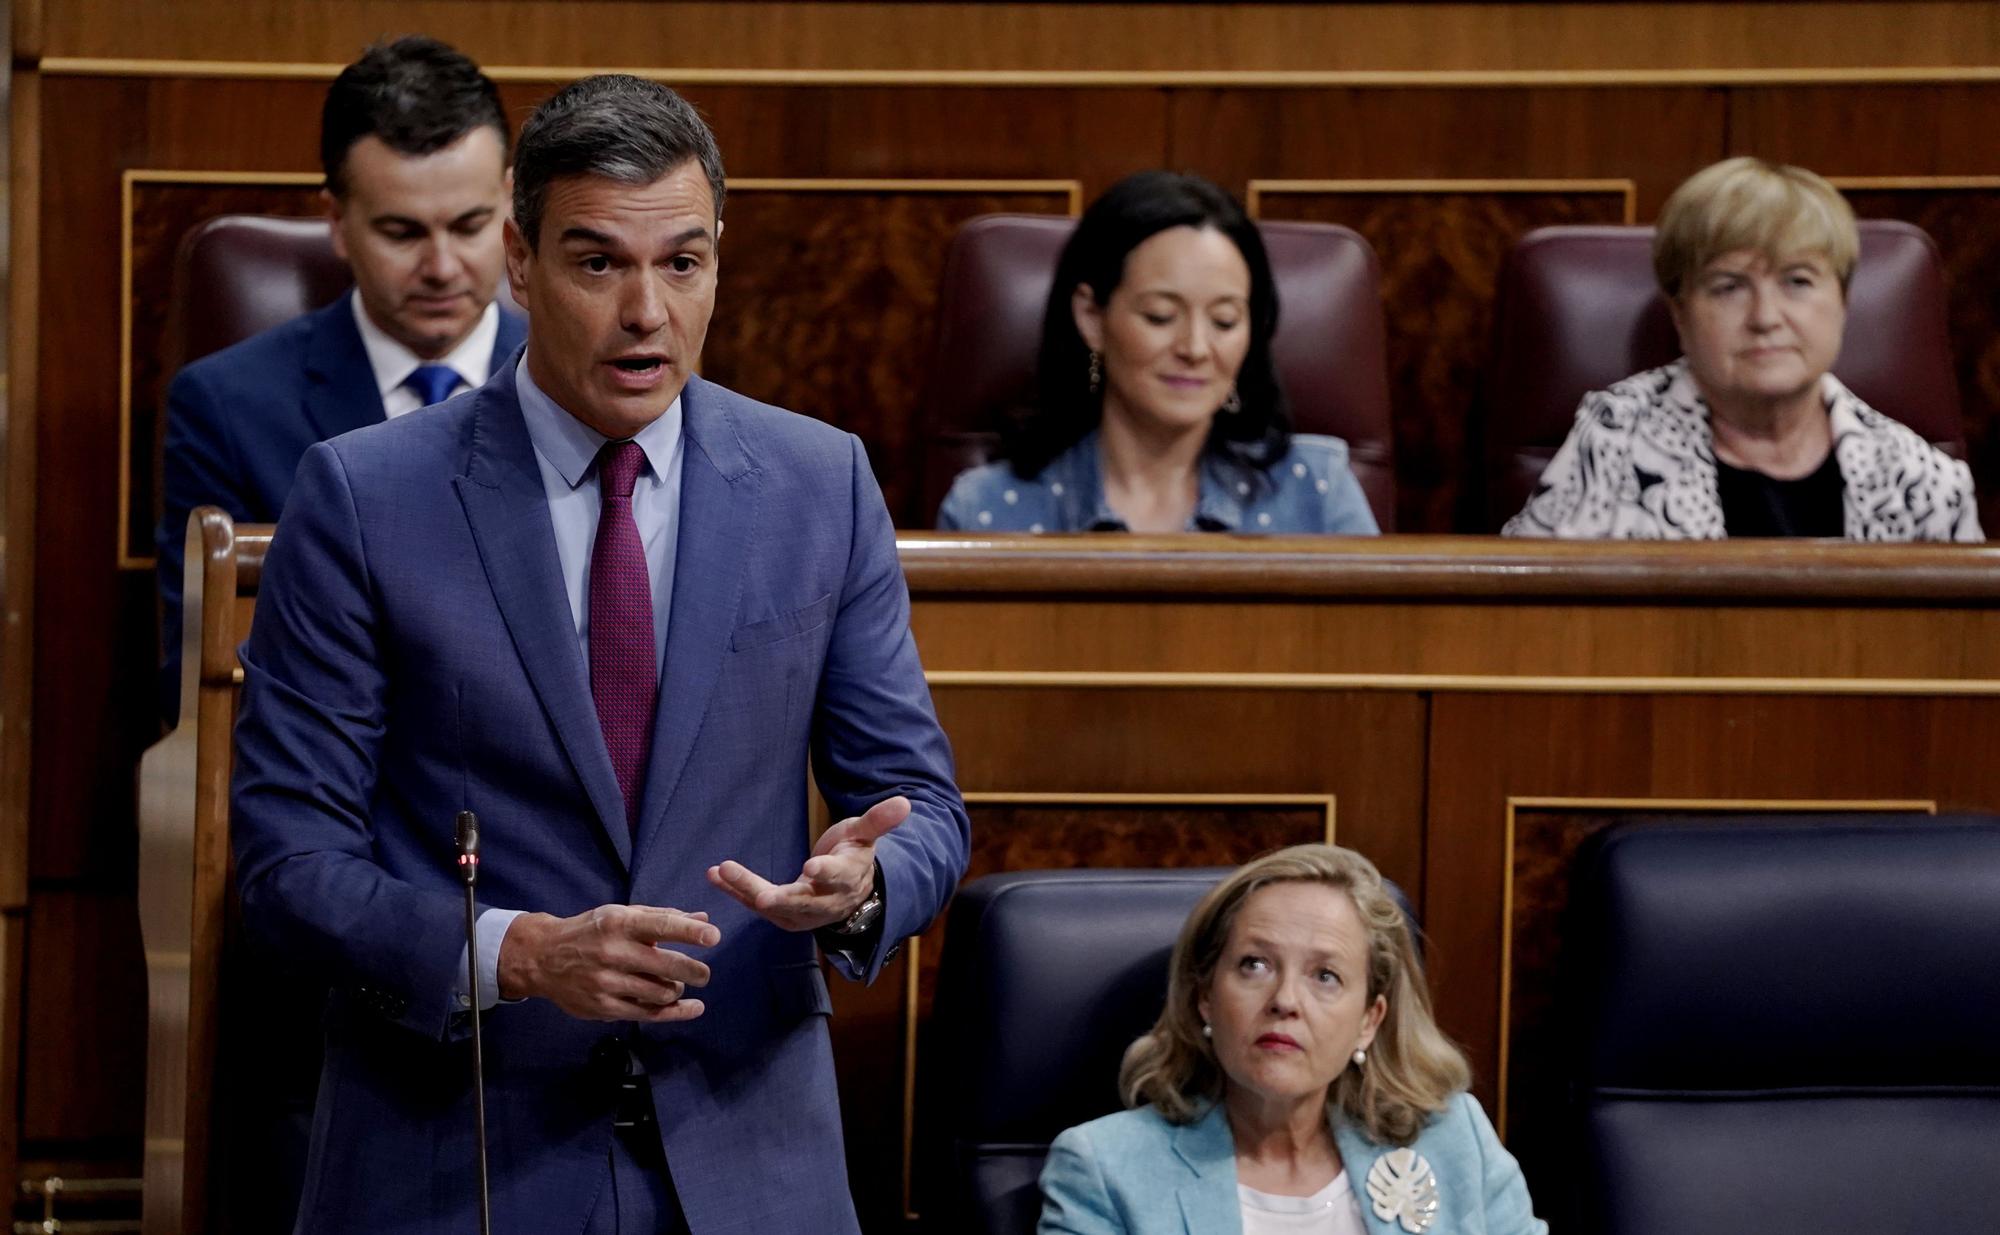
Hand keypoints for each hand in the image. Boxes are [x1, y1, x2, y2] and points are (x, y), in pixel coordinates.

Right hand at [496, 904, 718, 1021]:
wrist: (542, 958)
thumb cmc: (590, 932)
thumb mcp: (621, 915)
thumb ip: (662, 917)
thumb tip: (703, 917)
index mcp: (619, 923)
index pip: (661, 926)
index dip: (690, 932)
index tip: (714, 936)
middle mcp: (613, 952)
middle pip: (667, 965)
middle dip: (695, 971)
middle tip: (704, 973)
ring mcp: (607, 983)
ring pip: (661, 992)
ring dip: (677, 989)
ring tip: (676, 984)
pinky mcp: (603, 1008)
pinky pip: (648, 1014)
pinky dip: (674, 1012)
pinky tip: (692, 1008)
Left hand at [707, 795, 908, 931]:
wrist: (849, 893)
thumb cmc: (853, 856)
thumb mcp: (864, 835)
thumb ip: (878, 821)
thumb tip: (905, 803)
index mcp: (847, 880)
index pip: (837, 878)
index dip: (826, 872)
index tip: (811, 866)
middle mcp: (824, 903)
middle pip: (800, 901)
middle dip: (778, 896)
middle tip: (758, 894)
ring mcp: (801, 913)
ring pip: (773, 906)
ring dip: (745, 890)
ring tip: (722, 871)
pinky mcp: (781, 915)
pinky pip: (756, 904)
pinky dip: (735, 890)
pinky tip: (713, 874)